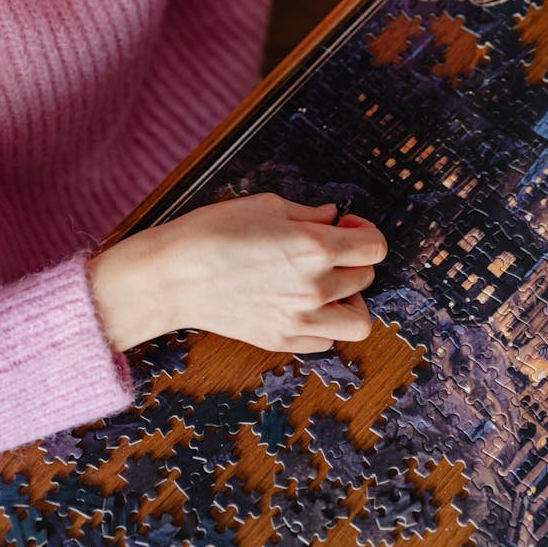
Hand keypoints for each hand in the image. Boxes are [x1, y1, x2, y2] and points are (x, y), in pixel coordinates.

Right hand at [87, 193, 387, 353]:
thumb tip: (332, 216)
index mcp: (314, 247)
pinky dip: (326, 324)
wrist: (173, 277)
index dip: (365, 231)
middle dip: (352, 259)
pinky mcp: (283, 341)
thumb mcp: (264, 206)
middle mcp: (315, 287)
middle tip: (328, 248)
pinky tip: (305, 305)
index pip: (375, 247)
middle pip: (366, 277)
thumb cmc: (211, 233)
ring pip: (359, 319)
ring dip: (351, 299)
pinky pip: (327, 340)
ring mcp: (300, 320)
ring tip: (328, 285)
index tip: (346, 226)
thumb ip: (307, 213)